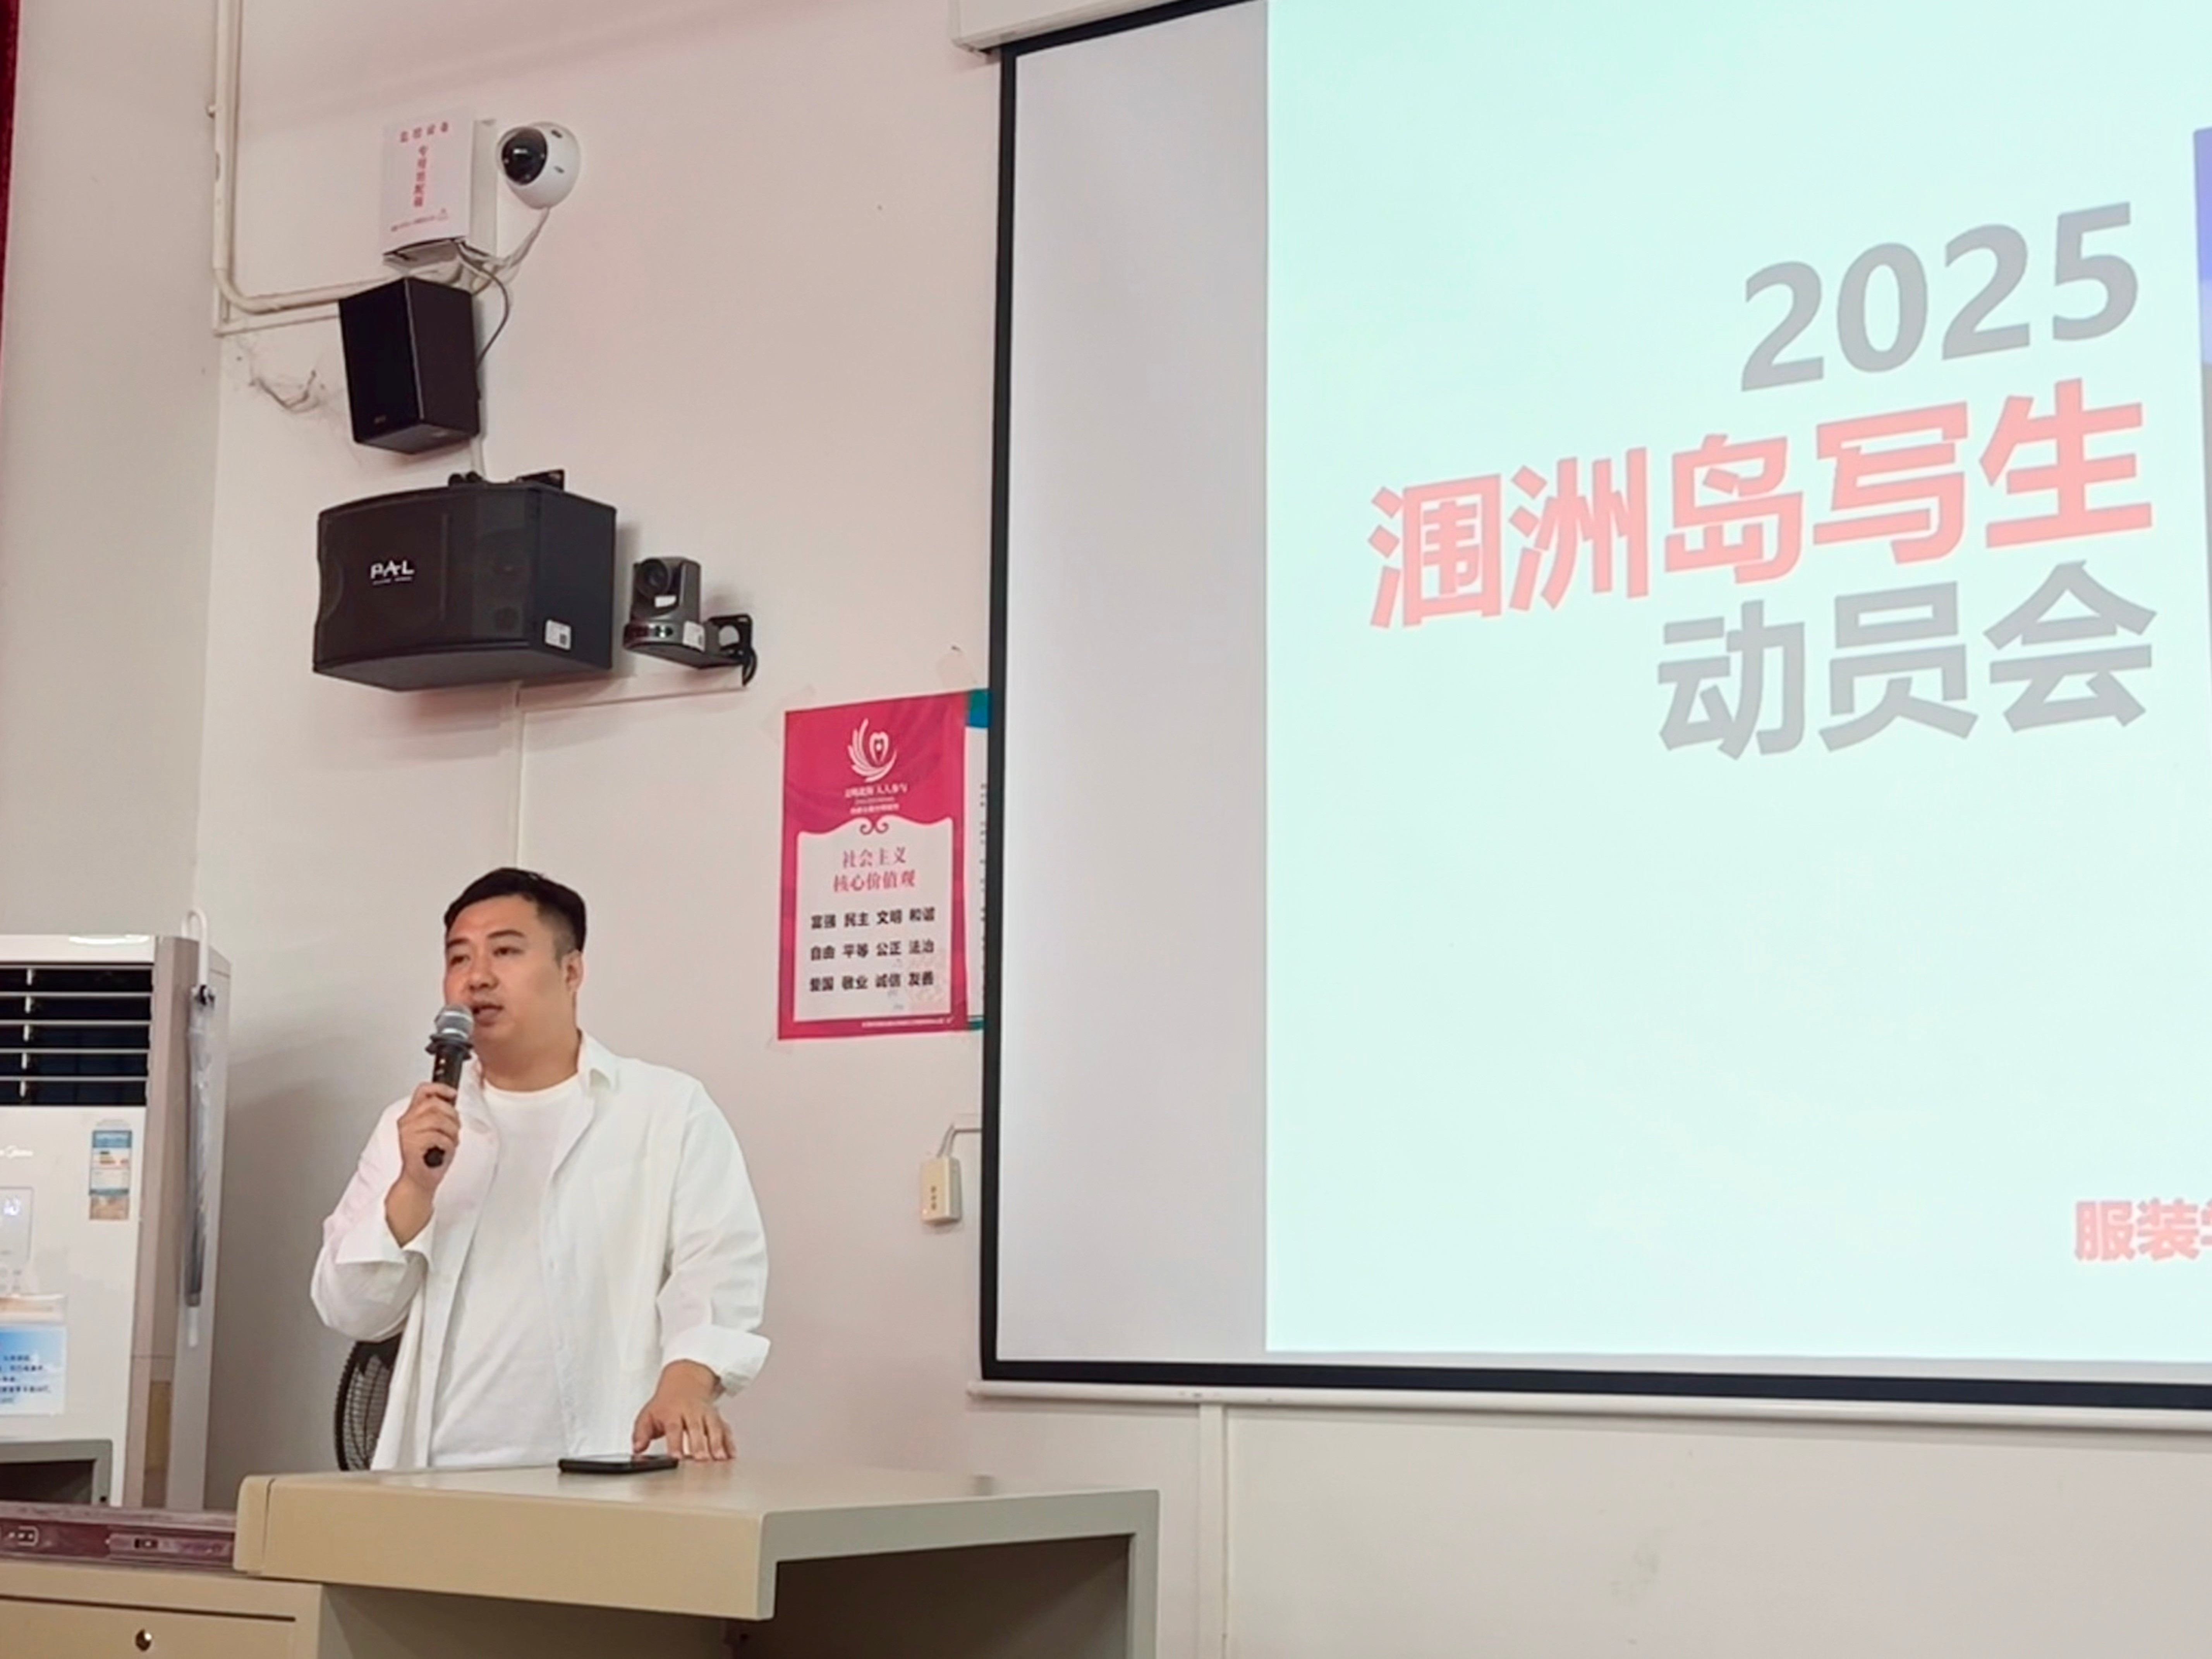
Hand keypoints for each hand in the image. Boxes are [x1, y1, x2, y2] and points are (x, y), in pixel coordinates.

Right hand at [384, 1083, 458, 1245]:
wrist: (416, 1184)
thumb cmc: (427, 1161)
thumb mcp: (436, 1133)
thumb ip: (439, 1117)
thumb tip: (451, 1102)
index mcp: (410, 1117)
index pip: (422, 1091)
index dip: (440, 1088)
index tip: (452, 1093)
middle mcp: (406, 1123)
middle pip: (435, 1104)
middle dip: (452, 1116)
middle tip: (455, 1130)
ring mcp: (407, 1134)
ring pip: (439, 1120)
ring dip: (451, 1133)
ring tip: (449, 1143)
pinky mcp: (411, 1146)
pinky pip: (438, 1137)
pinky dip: (447, 1145)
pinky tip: (443, 1152)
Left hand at [632, 1361, 732, 1460]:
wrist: (685, 1380)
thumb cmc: (666, 1403)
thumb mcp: (648, 1414)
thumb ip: (641, 1433)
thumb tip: (637, 1448)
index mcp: (673, 1412)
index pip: (674, 1428)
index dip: (675, 1443)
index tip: (676, 1457)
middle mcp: (691, 1412)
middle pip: (696, 1428)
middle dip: (699, 1445)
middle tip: (701, 1459)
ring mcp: (706, 1414)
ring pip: (713, 1427)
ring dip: (717, 1443)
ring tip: (719, 1459)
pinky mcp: (716, 1418)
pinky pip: (725, 1428)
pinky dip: (729, 1442)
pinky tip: (731, 1455)